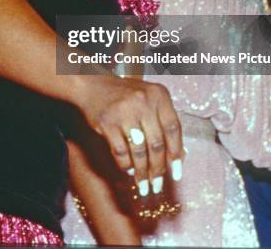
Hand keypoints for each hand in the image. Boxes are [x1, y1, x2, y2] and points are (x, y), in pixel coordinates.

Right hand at [75, 74, 182, 195]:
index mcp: (159, 94)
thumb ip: (162, 120)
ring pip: (139, 151)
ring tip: (143, 185)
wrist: (93, 85)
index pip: (173, 129)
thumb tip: (178, 156)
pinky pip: (121, 152)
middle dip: (158, 169)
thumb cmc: (125, 95)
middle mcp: (144, 101)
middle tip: (157, 186)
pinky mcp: (108, 123)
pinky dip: (125, 165)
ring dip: (142, 173)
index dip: (176, 154)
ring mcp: (125, 112)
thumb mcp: (148, 98)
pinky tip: (129, 170)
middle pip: (157, 144)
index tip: (176, 173)